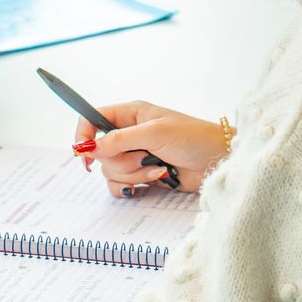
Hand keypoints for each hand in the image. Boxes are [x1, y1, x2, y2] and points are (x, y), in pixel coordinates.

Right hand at [75, 101, 228, 194]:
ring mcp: (135, 156)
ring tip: (159, 169)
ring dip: (134, 175)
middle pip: (101, 152)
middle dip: (122, 161)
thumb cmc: (192, 137)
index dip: (84, 135)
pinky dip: (135, 187)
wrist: (217, 161)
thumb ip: (118, 140)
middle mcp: (129, 134)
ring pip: (111, 171)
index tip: (83, 153)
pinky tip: (155, 181)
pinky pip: (121, 186)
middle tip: (144, 157)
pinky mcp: (143, 175)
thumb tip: (87, 147)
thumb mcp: (154, 133)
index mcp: (131, 114)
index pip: (93, 118)